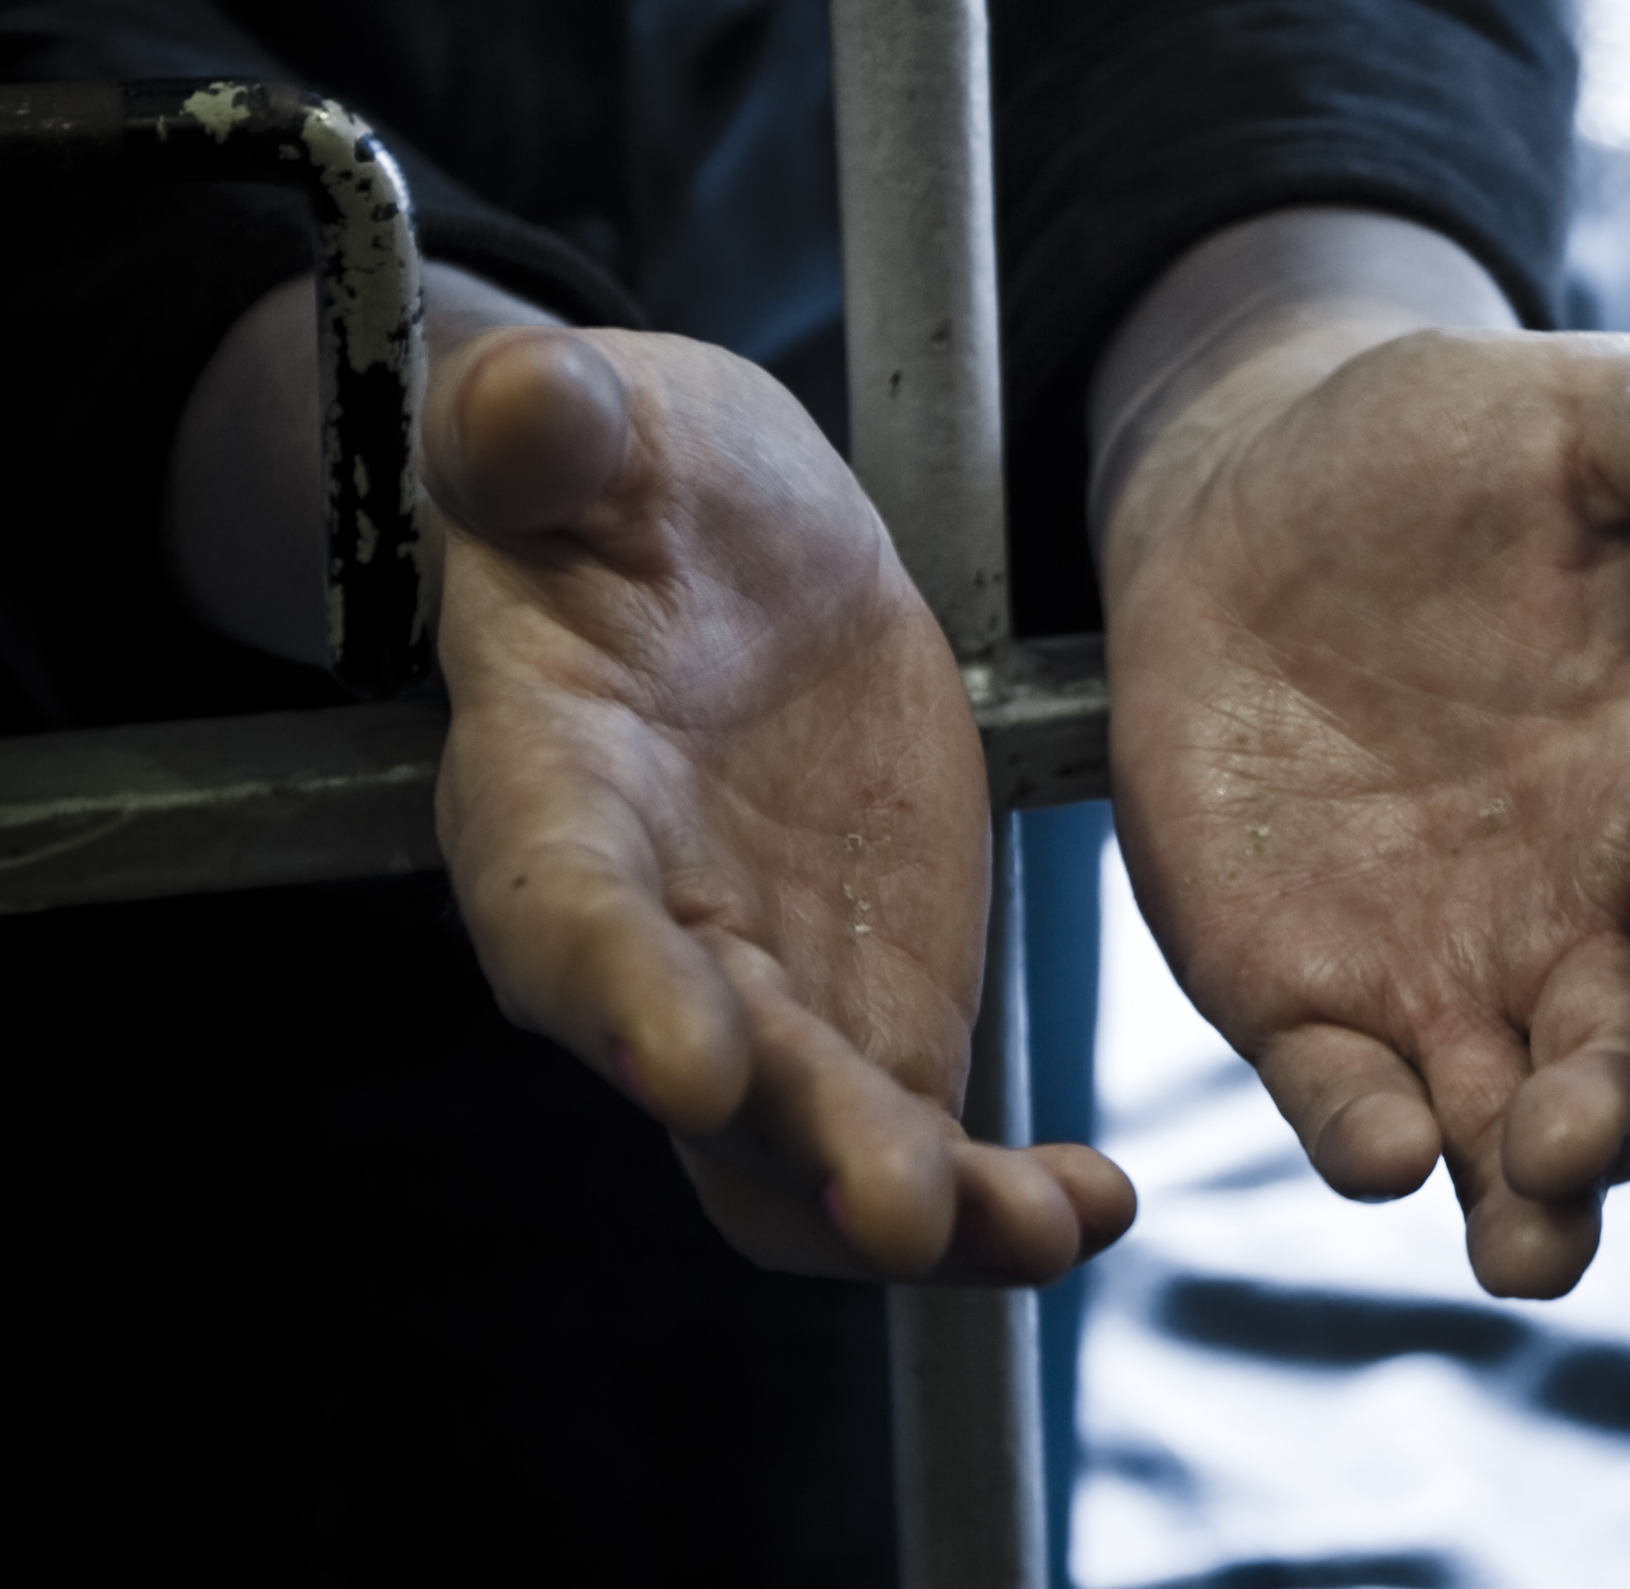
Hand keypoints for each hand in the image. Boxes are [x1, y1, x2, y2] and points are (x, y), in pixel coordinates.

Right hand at [427, 325, 1135, 1281]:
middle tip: (902, 1201)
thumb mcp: (585, 427)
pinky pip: (920, 1141)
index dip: (610, 991)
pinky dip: (1002, 1192)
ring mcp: (757, 991)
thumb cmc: (620, 477)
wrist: (714, 538)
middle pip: (702, 1080)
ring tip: (1044, 1228)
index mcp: (546, 795)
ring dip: (916, 1210)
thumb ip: (546, 429)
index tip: (685, 1062)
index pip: (557, 908)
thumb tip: (531, 402)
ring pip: (809, 1154)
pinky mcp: (865, 1012)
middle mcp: (638, 934)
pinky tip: (1098, 1207)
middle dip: (799, 1145)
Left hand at [1102, 317, 1629, 1298]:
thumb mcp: (1582, 417)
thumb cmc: (1454, 449)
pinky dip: (1368, 1143)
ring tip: (1523, 1239)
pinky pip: (1350, 1102)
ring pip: (1520, 1136)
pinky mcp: (1301, 993)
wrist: (1257, 484)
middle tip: (1582, 1131)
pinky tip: (1371, 1148)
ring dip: (1535, 1197)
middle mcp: (1581, 911)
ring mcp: (1445, 970)